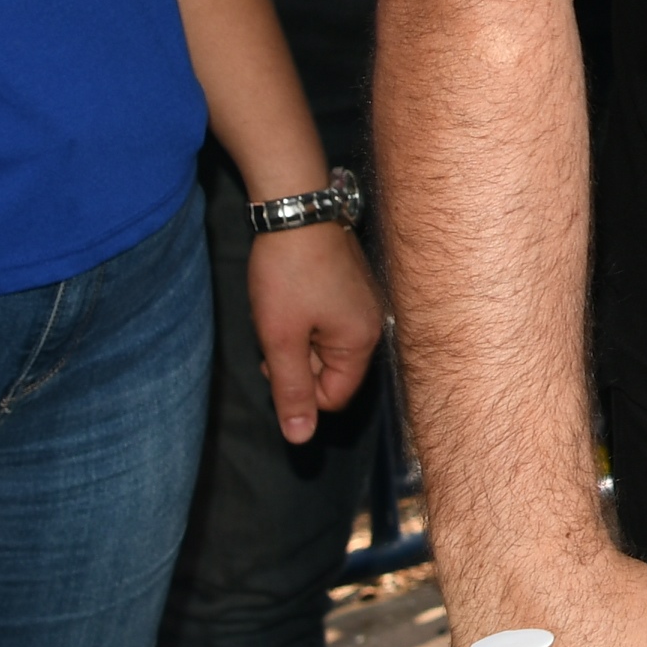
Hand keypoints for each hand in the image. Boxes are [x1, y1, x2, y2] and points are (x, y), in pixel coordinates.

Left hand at [247, 220, 384, 446]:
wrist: (295, 208)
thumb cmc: (288, 273)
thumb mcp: (281, 338)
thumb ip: (291, 391)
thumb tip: (300, 439)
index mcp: (362, 341)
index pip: (333, 397)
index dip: (298, 387)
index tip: (276, 357)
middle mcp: (372, 324)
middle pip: (330, 370)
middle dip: (296, 359)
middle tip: (274, 330)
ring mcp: (363, 301)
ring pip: (324, 343)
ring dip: (296, 335)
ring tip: (279, 308)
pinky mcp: (351, 283)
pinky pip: (326, 319)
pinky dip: (303, 315)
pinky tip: (288, 293)